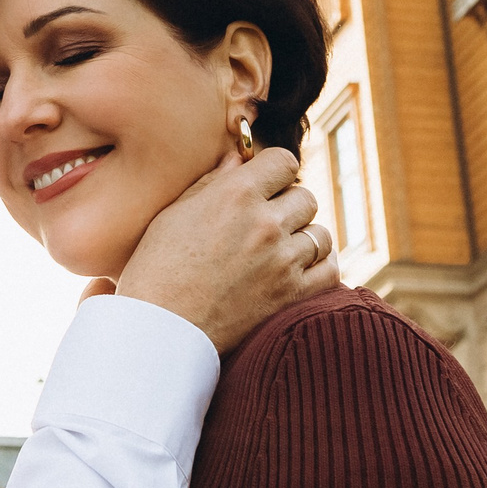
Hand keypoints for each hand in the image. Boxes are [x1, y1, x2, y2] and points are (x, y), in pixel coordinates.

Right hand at [113, 147, 337, 351]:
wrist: (159, 329)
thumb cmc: (156, 268)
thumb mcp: (175, 213)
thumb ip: (212, 182)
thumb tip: (238, 159)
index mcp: (235, 194)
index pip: (284, 161)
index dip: (275, 172)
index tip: (267, 185)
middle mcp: (265, 222)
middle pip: (306, 197)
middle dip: (289, 206)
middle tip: (268, 223)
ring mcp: (282, 260)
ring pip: (320, 233)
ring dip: (304, 238)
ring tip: (280, 251)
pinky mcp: (292, 295)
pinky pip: (330, 270)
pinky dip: (321, 266)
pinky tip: (303, 268)